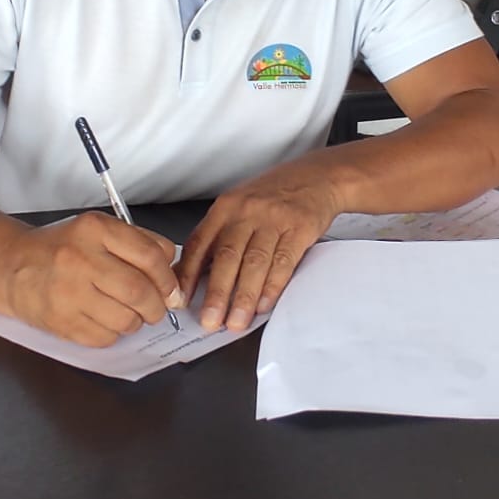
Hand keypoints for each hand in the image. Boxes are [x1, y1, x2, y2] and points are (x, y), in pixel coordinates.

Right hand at [0, 213, 183, 347]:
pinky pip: (104, 338)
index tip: (172, 290)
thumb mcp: (97, 230)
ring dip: (135, 322)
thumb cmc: (60, 249)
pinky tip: (103, 319)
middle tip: (156, 309)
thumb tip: (172, 268)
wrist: (11, 265)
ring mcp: (68, 292)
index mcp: (95, 230)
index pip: (150, 256)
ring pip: (126, 320)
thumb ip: (138, 242)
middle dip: (157, 307)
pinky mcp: (60, 321)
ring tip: (127, 313)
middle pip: (140, 292)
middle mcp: (80, 259)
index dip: (169, 279)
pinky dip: (113, 333)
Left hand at [176, 167, 340, 332]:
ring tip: (237, 321)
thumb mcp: (239, 206)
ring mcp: (274, 219)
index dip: (188, 274)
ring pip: (255, 263)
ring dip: (244, 296)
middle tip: (209, 320)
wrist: (316, 177)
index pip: (199, 243)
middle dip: (217, 293)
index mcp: (225, 207)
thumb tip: (193, 275)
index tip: (181, 300)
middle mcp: (246, 211)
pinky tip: (264, 304)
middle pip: (227, 256)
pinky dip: (273, 286)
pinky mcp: (300, 228)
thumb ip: (217, 236)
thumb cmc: (273, 195)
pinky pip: (283, 261)